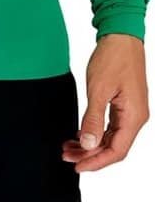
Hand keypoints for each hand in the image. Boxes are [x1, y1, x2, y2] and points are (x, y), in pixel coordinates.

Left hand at [61, 33, 149, 171]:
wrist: (121, 35)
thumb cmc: (113, 58)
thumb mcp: (98, 90)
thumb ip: (93, 120)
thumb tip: (88, 145)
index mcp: (133, 116)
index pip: (116, 151)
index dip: (96, 162)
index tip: (77, 166)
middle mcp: (136, 117)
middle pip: (114, 147)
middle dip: (90, 154)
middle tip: (66, 155)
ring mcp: (131, 110)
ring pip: (111, 137)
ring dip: (91, 144)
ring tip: (69, 146)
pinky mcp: (125, 103)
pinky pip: (111, 126)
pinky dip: (96, 132)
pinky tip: (80, 133)